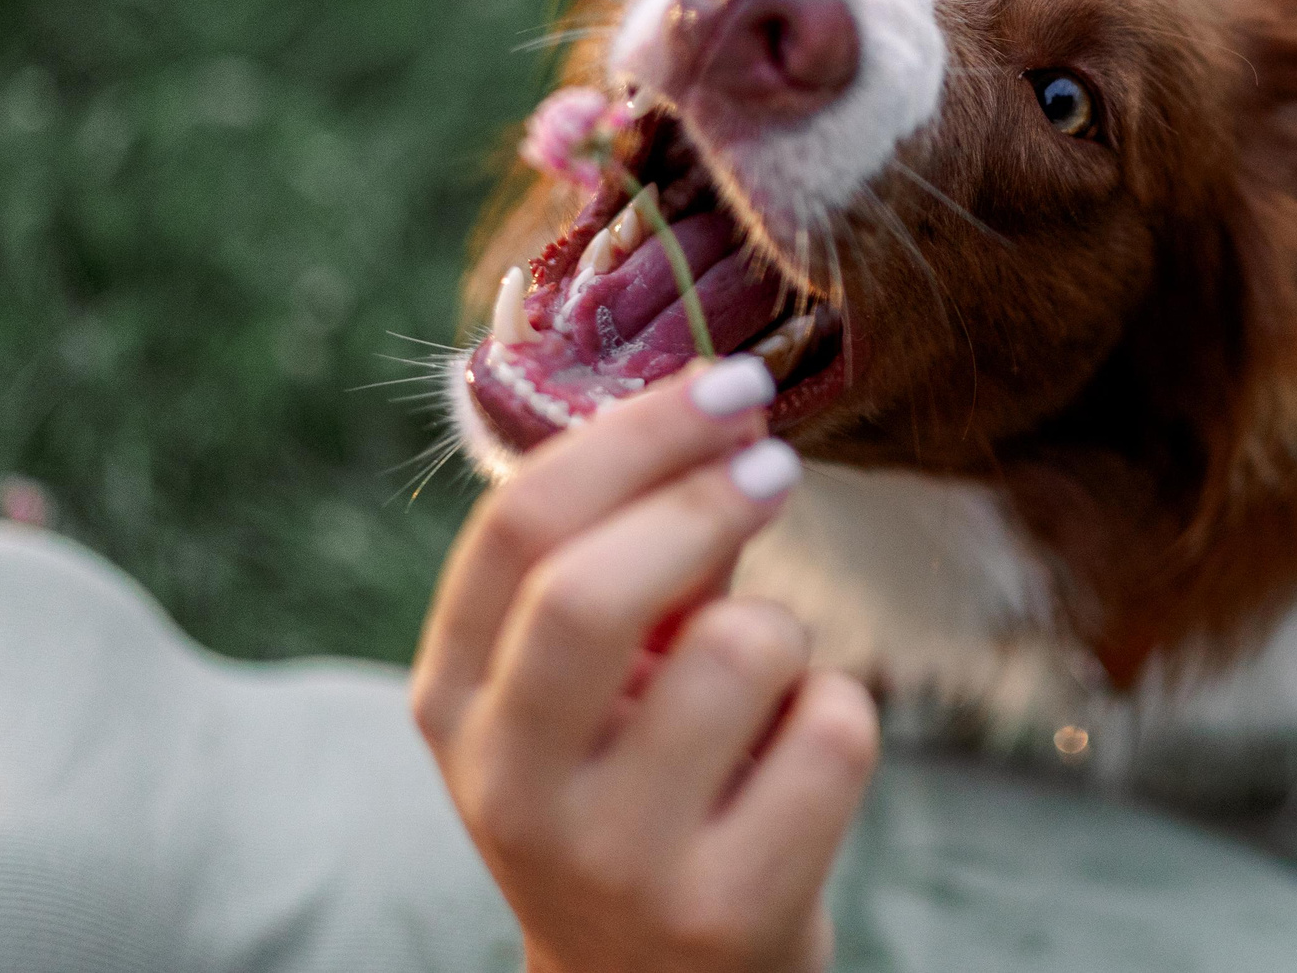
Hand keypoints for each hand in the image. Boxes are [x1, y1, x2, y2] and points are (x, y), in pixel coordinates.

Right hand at [412, 356, 880, 972]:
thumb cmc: (635, 786)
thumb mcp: (594, 684)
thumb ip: (638, 555)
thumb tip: (722, 407)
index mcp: (454, 702)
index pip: (517, 530)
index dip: (633, 436)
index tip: (724, 384)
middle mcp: (511, 786)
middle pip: (593, 589)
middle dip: (703, 497)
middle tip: (774, 461)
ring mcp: (615, 860)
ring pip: (743, 650)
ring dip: (787, 633)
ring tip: (768, 685)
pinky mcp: (727, 911)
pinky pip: (834, 733)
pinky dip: (842, 715)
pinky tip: (799, 760)